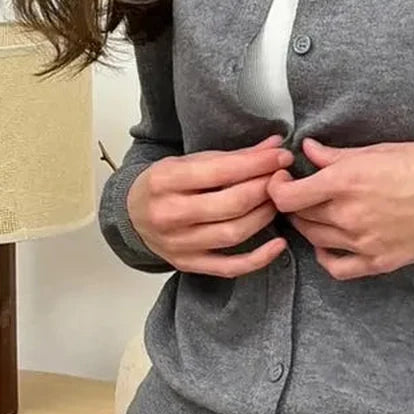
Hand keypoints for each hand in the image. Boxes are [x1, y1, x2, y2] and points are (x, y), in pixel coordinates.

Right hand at [126, 134, 292, 276]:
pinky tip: (278, 244)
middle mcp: (169, 214)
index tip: (281, 156)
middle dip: (264, 189)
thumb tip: (274, 146)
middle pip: (230, 204)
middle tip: (283, 178)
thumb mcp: (188, 162)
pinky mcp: (188, 264)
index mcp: (164, 181)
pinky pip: (229, 267)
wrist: (130, 216)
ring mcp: (178, 244)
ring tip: (277, 201)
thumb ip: (232, 156)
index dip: (257, 163)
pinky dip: (258, 259)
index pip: (220, 171)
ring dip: (264, 216)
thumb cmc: (164, 185)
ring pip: (233, 234)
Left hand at [266, 138, 413, 279]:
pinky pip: (337, 268)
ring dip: (308, 225)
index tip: (282, 179)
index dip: (277, 187)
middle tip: (300, 192)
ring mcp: (365, 242)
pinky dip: (326, 257)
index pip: (288, 195)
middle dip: (293, 203)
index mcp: (348, 182)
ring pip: (314, 239)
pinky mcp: (380, 261)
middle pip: (299, 217)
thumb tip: (308, 151)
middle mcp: (350, 215)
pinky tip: (330, 243)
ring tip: (316, 211)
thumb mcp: (380, 149)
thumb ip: (337, 156)